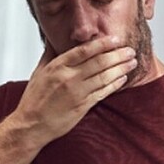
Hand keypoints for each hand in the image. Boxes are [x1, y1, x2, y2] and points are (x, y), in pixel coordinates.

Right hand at [13, 36, 136, 144]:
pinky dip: (115, 84)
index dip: (103, 44)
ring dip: (120, 68)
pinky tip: (123, 79)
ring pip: (104, 77)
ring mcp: (77, 93)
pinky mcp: (83, 106)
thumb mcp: (39, 72)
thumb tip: (53, 38)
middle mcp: (69, 78)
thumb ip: (49, 53)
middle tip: (130, 50)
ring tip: (132, 62)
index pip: (84, 51)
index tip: (115, 39)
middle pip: (99, 62)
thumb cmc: (34, 99)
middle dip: (118, 55)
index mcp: (58, 67)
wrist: (31, 125)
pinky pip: (103, 92)